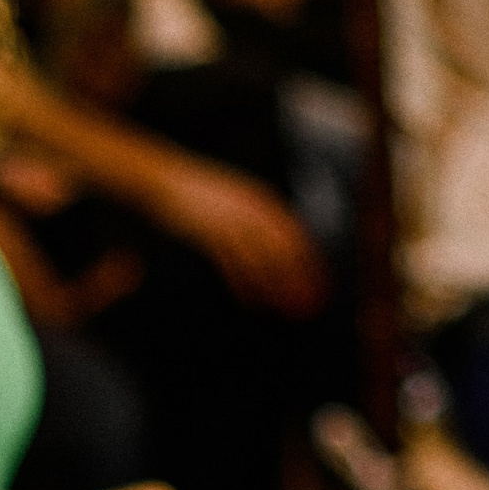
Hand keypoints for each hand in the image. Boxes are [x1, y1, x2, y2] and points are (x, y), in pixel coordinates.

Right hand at [143, 155, 327, 314]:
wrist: (168, 180)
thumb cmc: (203, 193)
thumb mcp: (239, 198)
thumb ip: (258, 217)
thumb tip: (278, 244)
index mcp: (262, 201)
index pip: (295, 237)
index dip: (310, 264)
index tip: (320, 285)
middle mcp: (251, 211)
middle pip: (283, 252)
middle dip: (298, 282)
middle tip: (308, 305)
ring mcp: (229, 222)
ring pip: (259, 261)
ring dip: (274, 288)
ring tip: (284, 309)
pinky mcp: (208, 234)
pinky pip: (231, 265)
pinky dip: (243, 285)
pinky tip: (251, 301)